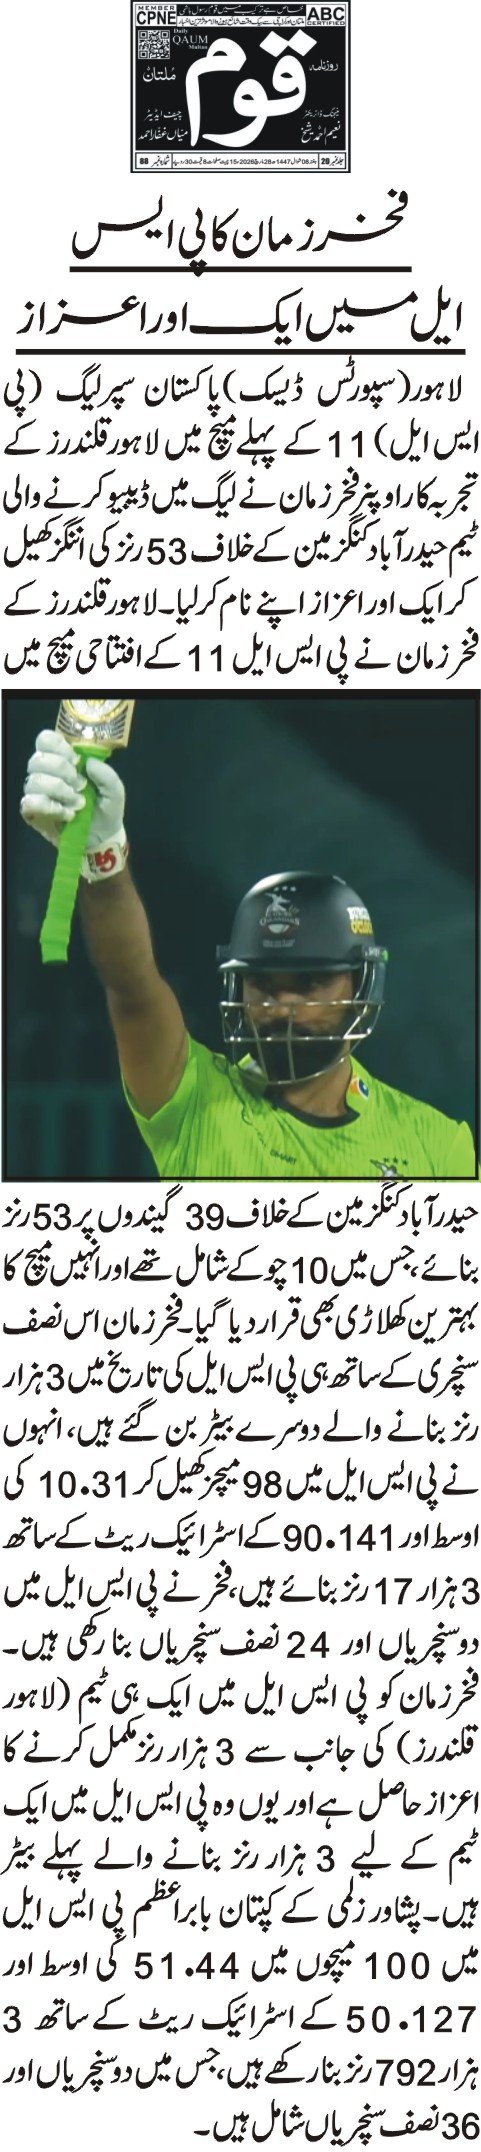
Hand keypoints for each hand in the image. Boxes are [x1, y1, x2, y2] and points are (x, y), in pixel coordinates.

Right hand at [20, 728, 125, 849]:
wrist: (103, 837)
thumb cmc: (105, 808)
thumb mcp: (114, 790)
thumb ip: (106, 774)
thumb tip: (88, 763)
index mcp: (63, 760)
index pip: (46, 740)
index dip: (59, 747)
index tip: (76, 761)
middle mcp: (46, 773)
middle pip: (38, 759)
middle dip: (62, 771)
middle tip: (80, 785)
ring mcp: (37, 792)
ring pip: (34, 781)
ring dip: (59, 791)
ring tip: (78, 803)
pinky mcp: (33, 812)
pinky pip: (30, 803)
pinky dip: (51, 807)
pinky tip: (67, 814)